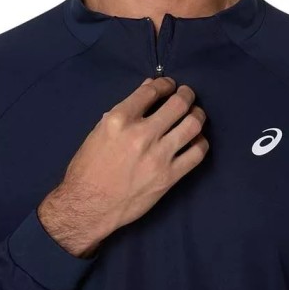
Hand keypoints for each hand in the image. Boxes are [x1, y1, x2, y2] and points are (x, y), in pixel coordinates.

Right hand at [57, 76, 208, 234]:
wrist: (88, 205)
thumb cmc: (89, 167)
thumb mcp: (100, 131)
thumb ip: (126, 109)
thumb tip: (148, 88)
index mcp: (119, 119)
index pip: (152, 90)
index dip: (165, 84)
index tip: (169, 85)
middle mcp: (141, 134)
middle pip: (178, 104)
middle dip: (187, 94)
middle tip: (187, 94)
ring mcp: (158, 156)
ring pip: (192, 125)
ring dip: (198, 115)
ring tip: (195, 114)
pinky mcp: (169, 176)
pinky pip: (197, 153)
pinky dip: (200, 142)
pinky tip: (195, 140)